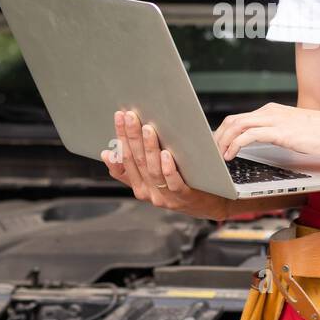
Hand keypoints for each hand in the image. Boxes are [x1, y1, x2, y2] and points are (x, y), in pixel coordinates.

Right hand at [100, 109, 230, 220]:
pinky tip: (166, 154)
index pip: (121, 162)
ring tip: (147, 128)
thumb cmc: (181, 185)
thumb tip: (109, 152)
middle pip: (136, 161)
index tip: (119, 118)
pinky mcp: (184, 197)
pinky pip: (173, 182)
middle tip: (130, 115)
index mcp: (138, 186)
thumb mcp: (153, 179)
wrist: (210, 204)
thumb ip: (134, 167)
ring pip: (152, 170)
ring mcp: (165, 197)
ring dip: (149, 148)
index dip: (119, 139)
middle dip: (131, 136)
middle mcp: (148, 193)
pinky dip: (168, 168)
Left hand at [213, 102, 319, 160]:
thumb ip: (279, 133)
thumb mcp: (296, 131)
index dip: (223, 132)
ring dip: (222, 141)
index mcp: (272, 111)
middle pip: (232, 120)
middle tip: (211, 153)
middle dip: (217, 137)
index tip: (216, 145)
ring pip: (236, 126)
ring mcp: (274, 120)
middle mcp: (270, 112)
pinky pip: (248, 135)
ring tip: (217, 156)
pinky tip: (231, 155)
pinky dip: (235, 145)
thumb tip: (266, 144)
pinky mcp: (280, 131)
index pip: (239, 118)